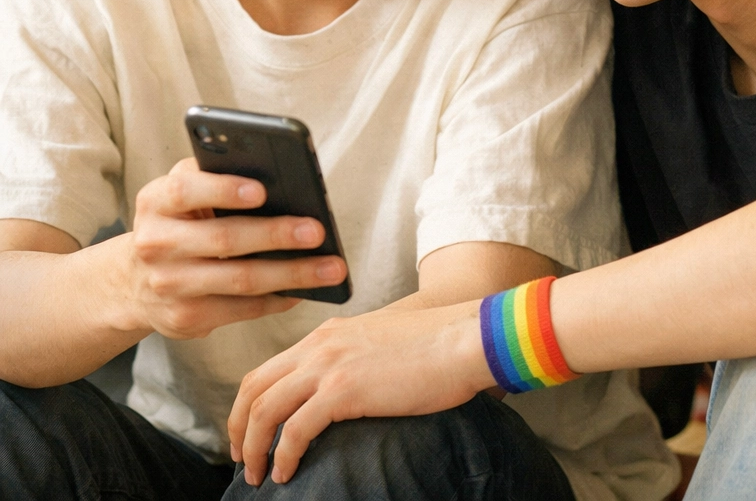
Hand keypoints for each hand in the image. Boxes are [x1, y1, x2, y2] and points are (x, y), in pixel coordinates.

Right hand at [127, 157, 347, 338]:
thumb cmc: (179, 219)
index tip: (263, 190)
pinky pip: (242, 310)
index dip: (224, 190)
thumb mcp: (185, 190)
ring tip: (331, 268)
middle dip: (276, 235)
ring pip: (239, 280)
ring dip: (291, 275)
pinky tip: (306, 290)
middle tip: (318, 231)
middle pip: (223, 240)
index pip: (185, 190)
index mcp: (156, 202)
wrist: (132, 280)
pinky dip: (278, 299)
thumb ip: (218, 175)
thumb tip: (282, 178)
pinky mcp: (185, 319)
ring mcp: (168, 286)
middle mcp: (156, 244)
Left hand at [228, 301, 492, 485]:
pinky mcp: (344, 389)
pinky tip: (287, 472)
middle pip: (254, 386)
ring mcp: (329, 364)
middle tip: (242, 458)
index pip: (269, 367)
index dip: (248, 404)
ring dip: (254, 447)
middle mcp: (321, 344)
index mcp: (328, 333)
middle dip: (237, 427)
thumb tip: (346, 391)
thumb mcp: (382, 344)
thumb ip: (355, 359)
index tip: (249, 433)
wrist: (464, 337)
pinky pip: (295, 429)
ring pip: (264, 409)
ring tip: (258, 475)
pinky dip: (283, 455)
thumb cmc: (437, 345)